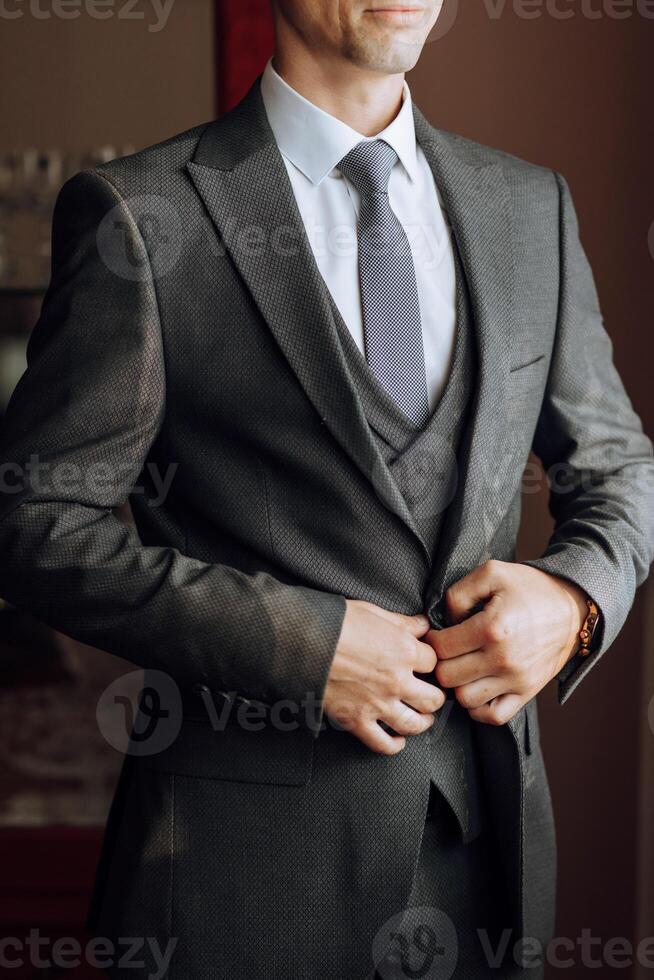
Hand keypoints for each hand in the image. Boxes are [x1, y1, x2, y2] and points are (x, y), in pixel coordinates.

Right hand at [323, 600, 444, 754]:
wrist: (300, 641)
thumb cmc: (334, 622)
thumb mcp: (372, 612)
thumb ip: (402, 622)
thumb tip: (423, 624)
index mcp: (404, 650)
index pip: (433, 662)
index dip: (430, 662)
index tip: (424, 664)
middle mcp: (397, 681)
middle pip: (433, 698)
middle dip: (435, 696)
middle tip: (430, 694)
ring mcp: (378, 704)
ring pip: (415, 724)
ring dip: (423, 722)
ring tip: (422, 718)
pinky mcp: (357, 721)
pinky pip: (383, 744)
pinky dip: (395, 745)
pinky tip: (398, 740)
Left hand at [425, 559, 587, 725]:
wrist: (572, 609)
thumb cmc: (530, 588)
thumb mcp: (492, 573)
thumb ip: (459, 593)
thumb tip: (444, 622)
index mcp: (492, 628)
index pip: (441, 648)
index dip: (431, 640)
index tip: (437, 634)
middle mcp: (504, 659)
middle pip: (448, 677)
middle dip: (440, 663)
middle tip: (447, 651)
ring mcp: (517, 680)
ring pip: (466, 700)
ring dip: (457, 685)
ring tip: (461, 667)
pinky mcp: (527, 692)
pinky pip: (493, 716)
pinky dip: (479, 707)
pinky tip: (477, 686)